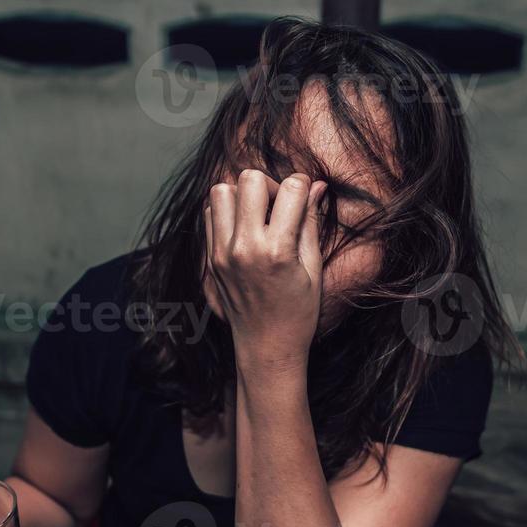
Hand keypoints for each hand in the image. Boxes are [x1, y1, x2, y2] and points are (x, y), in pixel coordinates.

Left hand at [205, 170, 327, 371]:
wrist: (266, 347)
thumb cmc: (298, 313)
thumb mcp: (313, 268)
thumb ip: (311, 222)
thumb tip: (316, 185)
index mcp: (277, 251)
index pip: (290, 188)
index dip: (302, 185)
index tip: (304, 197)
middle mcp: (244, 248)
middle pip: (249, 179)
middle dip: (269, 184)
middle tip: (278, 205)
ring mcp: (222, 253)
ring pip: (221, 191)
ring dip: (242, 195)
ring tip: (258, 215)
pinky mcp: (210, 259)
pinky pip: (209, 214)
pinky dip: (226, 212)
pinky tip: (244, 229)